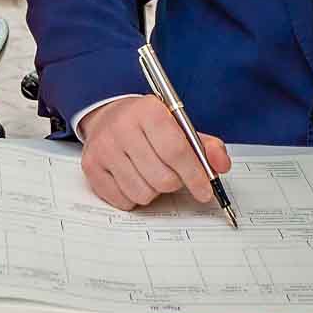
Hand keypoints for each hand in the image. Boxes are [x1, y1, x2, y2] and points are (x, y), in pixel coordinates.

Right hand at [79, 94, 230, 209]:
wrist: (108, 116)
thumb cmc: (147, 125)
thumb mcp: (178, 126)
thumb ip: (205, 145)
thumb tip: (221, 165)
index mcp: (148, 110)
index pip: (177, 150)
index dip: (195, 176)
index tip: (205, 191)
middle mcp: (122, 126)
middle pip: (162, 177)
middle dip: (174, 183)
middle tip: (172, 174)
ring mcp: (104, 148)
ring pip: (143, 193)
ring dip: (153, 191)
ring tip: (150, 173)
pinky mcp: (91, 167)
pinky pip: (123, 201)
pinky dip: (133, 197)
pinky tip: (132, 178)